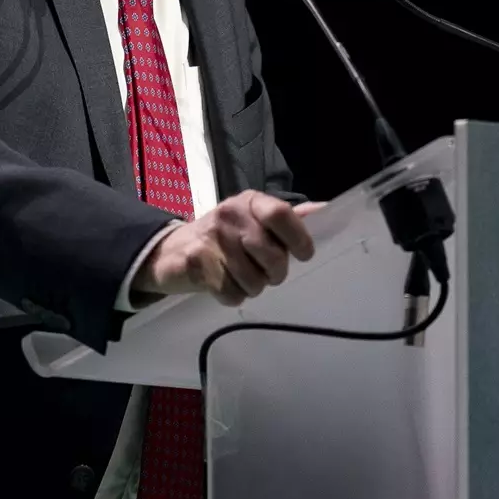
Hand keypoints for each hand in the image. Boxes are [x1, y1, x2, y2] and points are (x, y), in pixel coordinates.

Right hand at [133, 191, 321, 306]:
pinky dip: (234, 296)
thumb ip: (287, 217)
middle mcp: (231, 215)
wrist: (171, 250)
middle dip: (276, 272)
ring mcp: (212, 239)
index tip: (304, 255)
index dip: (299, 238)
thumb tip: (327, 210)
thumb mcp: (253, 219)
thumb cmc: (224, 236)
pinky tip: (225, 284)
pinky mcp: (196, 263)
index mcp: (250, 202)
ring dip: (253, 286)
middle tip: (268, 272)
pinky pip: (232, 293)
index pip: (281, 214)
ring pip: (254, 280)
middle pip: (272, 255)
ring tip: (242, 277)